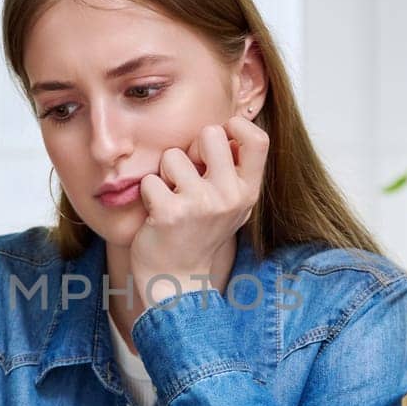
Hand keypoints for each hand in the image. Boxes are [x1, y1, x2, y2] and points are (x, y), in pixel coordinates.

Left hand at [131, 115, 268, 305]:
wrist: (177, 280)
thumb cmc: (200, 233)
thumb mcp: (232, 204)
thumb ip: (234, 169)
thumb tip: (227, 125)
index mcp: (248, 191)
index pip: (258, 139)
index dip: (235, 126)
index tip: (220, 139)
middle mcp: (230, 196)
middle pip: (210, 134)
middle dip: (191, 148)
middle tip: (187, 175)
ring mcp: (201, 205)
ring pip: (172, 155)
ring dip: (165, 174)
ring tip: (172, 199)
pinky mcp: (170, 213)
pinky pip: (150, 180)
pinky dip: (148, 194)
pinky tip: (157, 214)